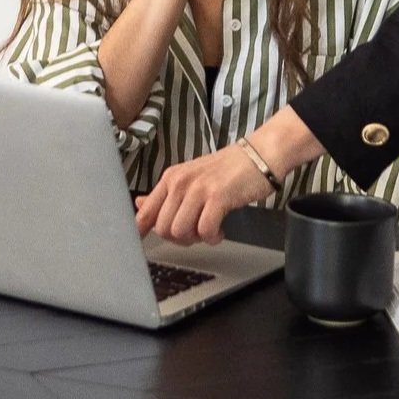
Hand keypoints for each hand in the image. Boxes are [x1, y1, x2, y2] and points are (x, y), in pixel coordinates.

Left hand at [134, 144, 273, 244]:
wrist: (259, 155)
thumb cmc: (227, 170)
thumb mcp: (191, 178)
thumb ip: (166, 195)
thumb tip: (139, 205)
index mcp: (171, 178)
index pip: (145, 211)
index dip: (141, 232)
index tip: (142, 243)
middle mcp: (181, 182)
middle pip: (163, 228)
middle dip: (179, 238)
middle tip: (195, 232)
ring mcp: (199, 189)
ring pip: (180, 232)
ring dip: (196, 239)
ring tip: (209, 229)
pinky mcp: (218, 196)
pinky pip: (205, 231)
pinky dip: (213, 237)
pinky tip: (220, 230)